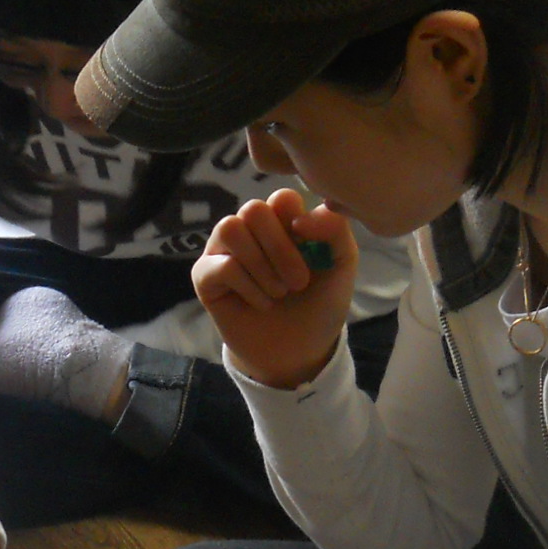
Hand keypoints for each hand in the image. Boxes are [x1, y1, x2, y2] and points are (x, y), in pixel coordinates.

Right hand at [191, 191, 360, 389]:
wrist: (299, 351)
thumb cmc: (319, 303)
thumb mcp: (342, 264)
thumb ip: (335, 229)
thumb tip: (300, 217)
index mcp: (282, 219)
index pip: (281, 197)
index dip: (297, 224)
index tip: (312, 254)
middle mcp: (249, 229)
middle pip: (253, 209)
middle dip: (280, 248)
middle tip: (298, 283)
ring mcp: (223, 250)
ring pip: (230, 229)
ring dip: (260, 266)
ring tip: (278, 293)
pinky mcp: (204, 276)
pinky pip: (221, 265)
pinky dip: (248, 287)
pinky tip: (261, 303)